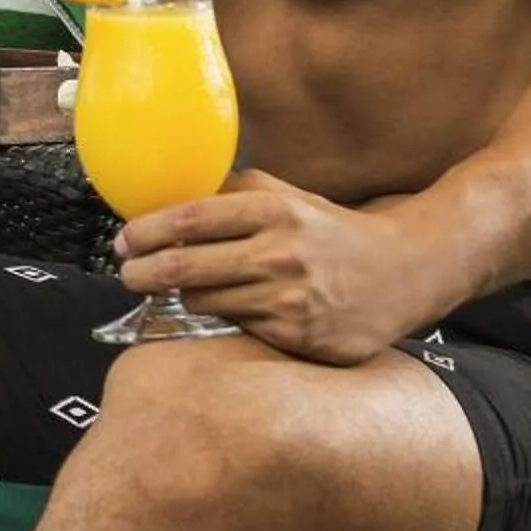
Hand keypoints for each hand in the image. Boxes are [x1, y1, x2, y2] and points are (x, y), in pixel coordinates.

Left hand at [113, 171, 438, 365]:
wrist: (407, 271)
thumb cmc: (332, 233)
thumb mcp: (288, 198)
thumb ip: (231, 193)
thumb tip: (164, 202)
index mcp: (275, 211)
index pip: (187, 220)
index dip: (144, 232)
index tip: (123, 241)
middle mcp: (280, 254)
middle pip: (181, 269)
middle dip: (140, 273)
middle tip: (129, 274)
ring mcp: (289, 300)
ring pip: (201, 304)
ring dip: (186, 297)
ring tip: (191, 289)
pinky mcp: (297, 337)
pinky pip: (235, 329)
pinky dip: (229, 319)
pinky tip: (243, 308)